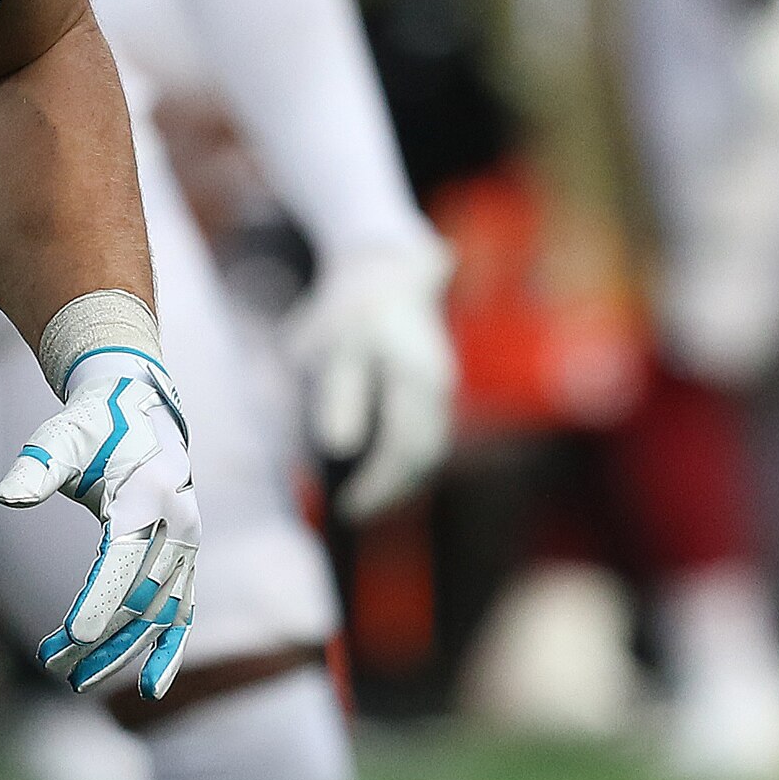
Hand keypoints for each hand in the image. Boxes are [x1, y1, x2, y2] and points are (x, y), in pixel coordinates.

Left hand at [0, 344, 201, 697]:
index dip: (98, 602)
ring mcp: (187, 543)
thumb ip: (35, 469)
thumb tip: (2, 496)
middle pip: (140, 596)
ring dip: (123, 651)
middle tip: (54, 666)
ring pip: (160, 613)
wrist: (139, 407)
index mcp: (146, 494)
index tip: (70, 640)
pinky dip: (170, 649)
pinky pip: (183, 611)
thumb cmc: (91, 426)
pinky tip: (151, 688)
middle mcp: (177, 523)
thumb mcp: (60, 439)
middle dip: (99, 637)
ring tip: (78, 681)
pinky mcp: (187, 557)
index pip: (122, 561)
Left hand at [285, 245, 454, 518]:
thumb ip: (339, 392)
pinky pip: (428, 436)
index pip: (404, 449)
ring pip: (431, 449)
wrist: (383, 266)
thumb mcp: (335, 343)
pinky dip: (405, 460)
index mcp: (417, 377)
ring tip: (361, 501)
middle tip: (351, 513)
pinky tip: (375, 473)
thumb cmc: (350, 306)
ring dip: (401, 479)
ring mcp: (443, 389)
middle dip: (391, 491)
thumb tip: (339, 447)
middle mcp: (440, 387)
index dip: (377, 486)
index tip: (346, 507)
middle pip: (425, 457)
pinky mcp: (436, 390)